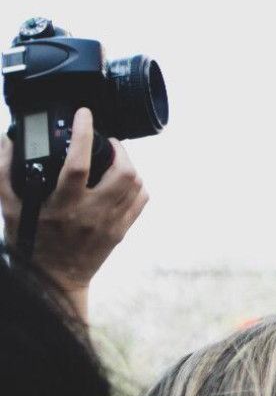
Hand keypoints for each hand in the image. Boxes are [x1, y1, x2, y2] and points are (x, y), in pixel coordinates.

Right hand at [0, 108, 147, 321]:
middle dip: (119, 149)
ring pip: (137, 185)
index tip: (84, 114)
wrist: (52, 281)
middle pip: (123, 173)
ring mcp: (110, 224)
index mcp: (61, 206)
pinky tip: (124, 179)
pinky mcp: (122, 232)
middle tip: (106, 141)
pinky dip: (137, 184)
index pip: (79, 164)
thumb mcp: (8, 207)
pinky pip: (141, 201)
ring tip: (115, 157)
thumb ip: (3, 171)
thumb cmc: (29, 241)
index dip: (84, 134)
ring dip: (129, 164)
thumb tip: (5, 139)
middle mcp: (91, 214)